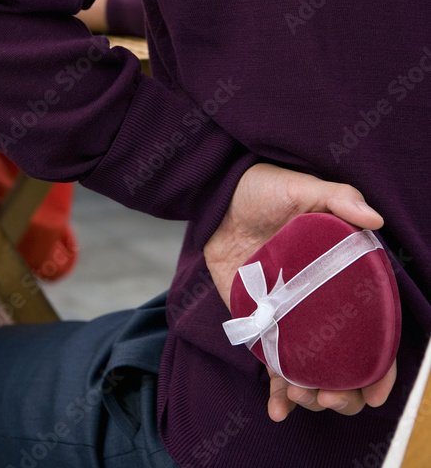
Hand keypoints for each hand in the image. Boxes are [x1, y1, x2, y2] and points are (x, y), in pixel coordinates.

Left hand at [203, 163, 396, 421]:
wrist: (216, 197)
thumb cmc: (263, 187)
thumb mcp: (302, 186)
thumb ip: (339, 198)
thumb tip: (374, 222)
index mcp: (344, 275)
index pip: (373, 330)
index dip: (379, 365)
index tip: (374, 390)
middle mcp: (322, 301)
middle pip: (344, 361)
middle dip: (343, 390)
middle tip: (328, 396)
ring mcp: (292, 314)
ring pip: (311, 369)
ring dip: (311, 394)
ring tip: (301, 397)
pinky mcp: (261, 319)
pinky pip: (274, 362)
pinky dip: (277, 391)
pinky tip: (277, 410)